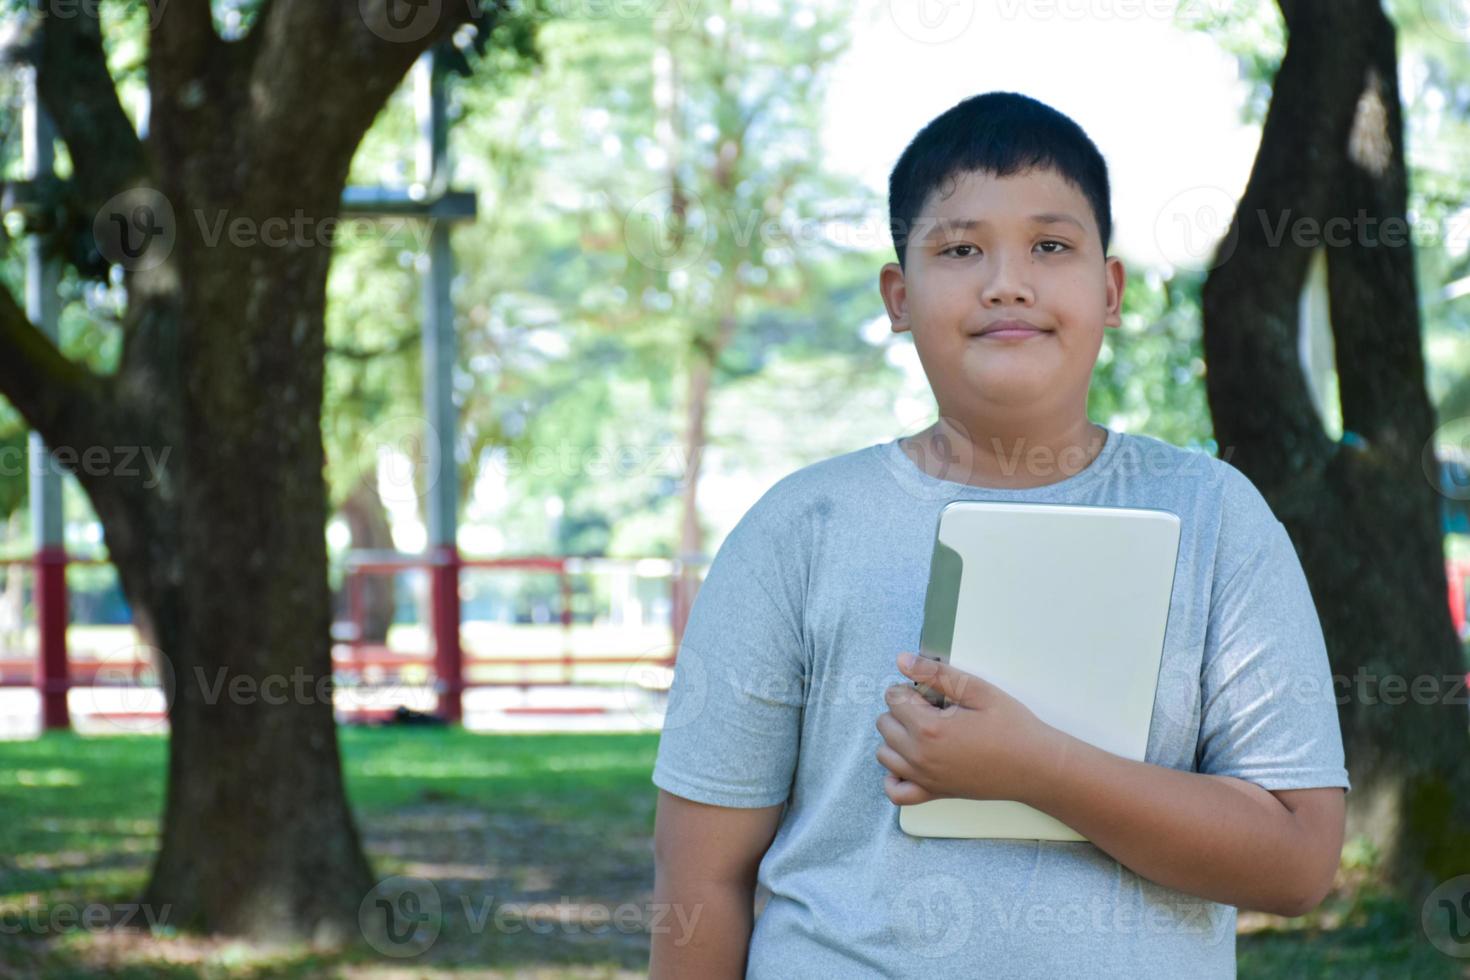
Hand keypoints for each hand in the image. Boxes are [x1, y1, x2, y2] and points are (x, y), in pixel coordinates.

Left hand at [875, 652, 1068, 806]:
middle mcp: (919, 757)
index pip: (893, 699)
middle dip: (902, 710)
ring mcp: (924, 778)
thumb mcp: (977, 690)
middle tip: (932, 708)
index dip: (910, 689)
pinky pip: (896, 791)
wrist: (1035, 766)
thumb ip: (936, 674)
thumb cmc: (1011, 726)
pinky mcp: (933, 793)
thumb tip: (902, 661)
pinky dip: (895, 776)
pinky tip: (910, 762)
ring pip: (884, 754)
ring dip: (896, 738)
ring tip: (924, 730)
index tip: (932, 692)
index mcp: (928, 728)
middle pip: (884, 725)